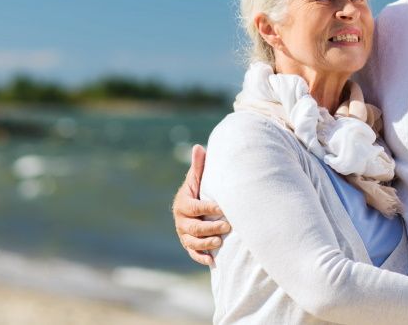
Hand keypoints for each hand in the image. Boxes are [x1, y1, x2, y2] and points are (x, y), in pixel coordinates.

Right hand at [171, 144, 230, 265]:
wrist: (194, 206)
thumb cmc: (200, 189)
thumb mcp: (198, 178)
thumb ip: (199, 166)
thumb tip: (198, 147)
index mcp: (183, 203)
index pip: (195, 207)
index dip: (208, 208)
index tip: (223, 209)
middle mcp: (181, 220)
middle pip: (194, 227)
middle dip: (210, 227)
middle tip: (227, 227)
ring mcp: (183, 233)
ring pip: (192, 242)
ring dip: (205, 243)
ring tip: (219, 243)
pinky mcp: (188, 244)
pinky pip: (192, 253)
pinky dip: (200, 257)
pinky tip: (212, 261)